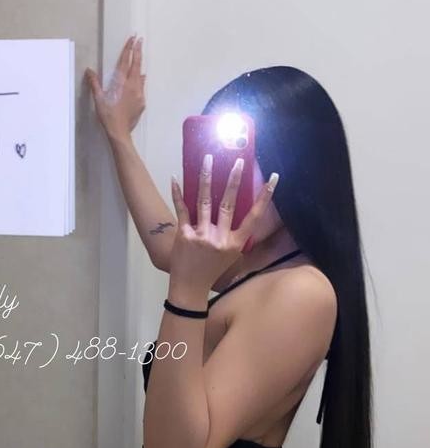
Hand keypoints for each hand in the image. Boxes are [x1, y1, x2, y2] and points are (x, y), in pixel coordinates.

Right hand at [85, 35, 145, 142]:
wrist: (119, 132)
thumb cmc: (107, 116)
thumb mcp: (99, 99)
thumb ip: (94, 83)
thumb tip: (89, 70)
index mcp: (121, 83)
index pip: (125, 61)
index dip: (128, 48)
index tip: (132, 38)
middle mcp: (133, 85)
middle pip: (136, 64)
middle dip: (138, 51)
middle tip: (140, 40)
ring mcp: (139, 93)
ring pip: (140, 75)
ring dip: (139, 64)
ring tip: (139, 55)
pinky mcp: (142, 102)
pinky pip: (142, 86)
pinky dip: (141, 79)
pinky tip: (141, 77)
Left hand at [168, 155, 279, 291]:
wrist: (189, 288)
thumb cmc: (212, 271)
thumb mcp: (230, 257)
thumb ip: (235, 237)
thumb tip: (240, 211)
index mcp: (235, 243)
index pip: (254, 217)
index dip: (265, 198)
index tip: (274, 179)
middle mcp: (220, 238)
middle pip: (228, 204)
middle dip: (233, 180)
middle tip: (238, 161)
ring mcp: (201, 236)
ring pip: (205, 201)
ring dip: (206, 178)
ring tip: (208, 159)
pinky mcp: (184, 235)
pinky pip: (182, 210)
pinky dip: (177, 193)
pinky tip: (174, 178)